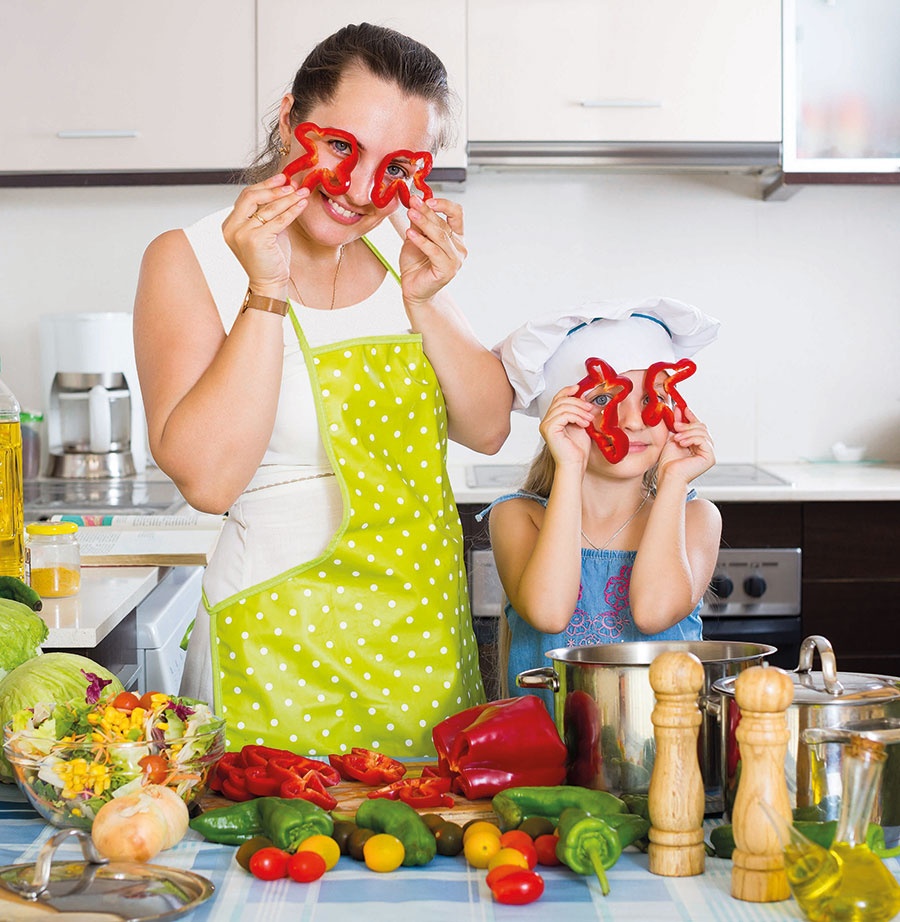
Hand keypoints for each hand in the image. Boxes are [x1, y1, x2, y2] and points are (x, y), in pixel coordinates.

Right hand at [221, 175, 310, 296]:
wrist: (269, 284)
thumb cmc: (270, 260)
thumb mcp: (267, 231)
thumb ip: (269, 213)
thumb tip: (286, 188)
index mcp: (231, 224)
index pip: (246, 197)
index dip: (265, 186)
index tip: (282, 178)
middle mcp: (232, 227)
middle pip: (251, 197)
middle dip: (273, 188)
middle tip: (291, 183)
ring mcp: (242, 234)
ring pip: (267, 208)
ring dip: (288, 198)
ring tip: (302, 192)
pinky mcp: (256, 240)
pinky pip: (278, 220)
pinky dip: (292, 211)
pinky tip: (302, 204)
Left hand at [398, 196, 466, 303]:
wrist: (413, 288)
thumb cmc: (416, 264)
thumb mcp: (416, 237)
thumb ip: (419, 222)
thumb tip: (416, 202)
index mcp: (455, 236)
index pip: (456, 213)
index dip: (444, 204)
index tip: (427, 199)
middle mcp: (459, 247)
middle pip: (444, 223)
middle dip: (427, 211)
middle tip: (413, 201)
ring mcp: (455, 260)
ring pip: (440, 236)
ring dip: (424, 222)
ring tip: (410, 213)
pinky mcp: (447, 270)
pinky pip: (434, 251)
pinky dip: (421, 241)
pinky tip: (410, 233)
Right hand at [539, 386, 594, 470]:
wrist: (575, 465)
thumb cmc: (577, 450)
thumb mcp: (582, 424)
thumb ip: (582, 412)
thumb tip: (587, 398)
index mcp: (552, 419)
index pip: (558, 398)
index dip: (567, 391)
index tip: (579, 388)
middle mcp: (546, 421)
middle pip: (561, 400)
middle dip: (578, 402)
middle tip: (590, 409)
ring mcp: (546, 425)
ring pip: (563, 406)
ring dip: (580, 411)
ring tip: (589, 419)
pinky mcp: (549, 429)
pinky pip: (564, 414)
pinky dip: (576, 417)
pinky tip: (584, 424)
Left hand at [657, 407, 715, 484]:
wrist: (668, 475)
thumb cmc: (668, 462)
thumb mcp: (672, 437)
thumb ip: (677, 424)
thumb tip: (679, 409)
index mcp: (697, 444)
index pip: (698, 426)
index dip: (691, 416)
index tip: (683, 408)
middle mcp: (705, 448)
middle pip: (702, 427)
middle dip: (687, 425)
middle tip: (675, 426)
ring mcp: (709, 453)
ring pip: (702, 432)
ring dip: (687, 432)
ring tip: (676, 438)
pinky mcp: (710, 457)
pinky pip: (703, 440)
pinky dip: (691, 439)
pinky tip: (682, 443)